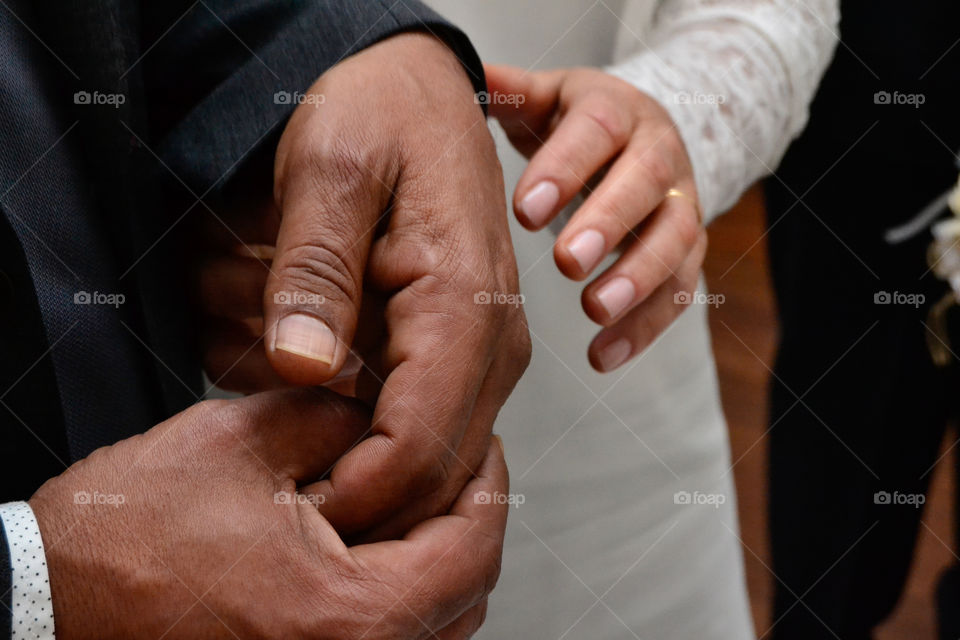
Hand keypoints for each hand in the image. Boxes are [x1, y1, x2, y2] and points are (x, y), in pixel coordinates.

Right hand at [30, 389, 508, 638]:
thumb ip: (335, 417)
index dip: (487, 482)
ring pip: (438, 623)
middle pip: (468, 593)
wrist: (48, 604)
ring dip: (444, 557)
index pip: (472, 547)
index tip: (481, 442)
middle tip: (460, 463)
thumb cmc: (125, 539)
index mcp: (345, 616)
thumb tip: (386, 411)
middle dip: (472, 518)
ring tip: (424, 497)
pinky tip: (381, 544)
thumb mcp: (242, 442)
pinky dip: (406, 591)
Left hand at [198, 32, 530, 539]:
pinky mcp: (465, 350)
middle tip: (281, 496)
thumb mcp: (330, 169)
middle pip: (434, 474)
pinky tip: (316, 403)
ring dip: (358, 462)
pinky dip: (368, 434)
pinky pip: (423, 423)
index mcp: (465, 306)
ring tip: (290, 433)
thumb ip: (316, 272)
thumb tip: (304, 369)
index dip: (354, 497)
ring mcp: (484, 351)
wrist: (420, 89)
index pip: (418, 448)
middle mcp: (491, 344)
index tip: (288, 512)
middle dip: (357, 495)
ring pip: (431, 458)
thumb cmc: (383, 114)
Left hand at [485, 65, 706, 371]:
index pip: (597, 131)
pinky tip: (604, 354)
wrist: (646, 136)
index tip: (526, 211)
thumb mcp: (549, 98)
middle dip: (609, 224)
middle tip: (566, 262)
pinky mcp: (689, 251)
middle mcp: (659, 153)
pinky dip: (645, 326)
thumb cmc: (583, 124)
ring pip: (674, 240)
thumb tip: (468, 80)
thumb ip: (511, 93)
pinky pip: (679, 290)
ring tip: (595, 310)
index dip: (566, 169)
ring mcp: (680, 204)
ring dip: (638, 279)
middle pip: (646, 184)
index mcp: (617, 111)